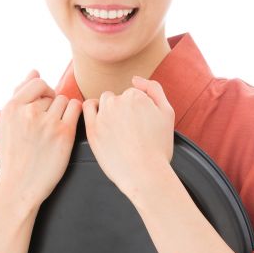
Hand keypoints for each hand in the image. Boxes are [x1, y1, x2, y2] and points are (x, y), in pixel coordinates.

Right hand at [0, 69, 82, 207]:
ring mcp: (47, 123)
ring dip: (65, 112)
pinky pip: (77, 110)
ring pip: (65, 101)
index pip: (37, 83)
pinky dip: (76, 116)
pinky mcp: (64, 134)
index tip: (44, 106)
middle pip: (53, 94)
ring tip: (55, 129)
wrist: (21, 184)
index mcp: (12, 107)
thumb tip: (35, 71)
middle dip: (52, 106)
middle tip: (46, 126)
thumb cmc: (15, 152)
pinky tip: (69, 127)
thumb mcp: (8, 122)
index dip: (44, 93)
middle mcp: (29, 112)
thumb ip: (20, 94)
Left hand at [81, 76, 174, 196]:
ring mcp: (103, 115)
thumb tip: (135, 79)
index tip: (140, 125)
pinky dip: (91, 111)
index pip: (133, 94)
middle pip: (117, 98)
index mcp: (136, 96)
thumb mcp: (167, 113)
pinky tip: (100, 122)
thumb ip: (154, 89)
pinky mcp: (92, 129)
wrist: (145, 174)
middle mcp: (118, 102)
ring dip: (108, 111)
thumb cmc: (158, 146)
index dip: (137, 109)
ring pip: (103, 102)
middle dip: (122, 110)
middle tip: (129, 130)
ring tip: (117, 130)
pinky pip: (86, 109)